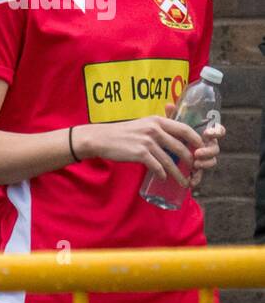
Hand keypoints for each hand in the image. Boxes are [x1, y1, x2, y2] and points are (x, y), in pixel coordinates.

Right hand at [76, 114, 204, 185]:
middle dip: (190, 160)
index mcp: (157, 121)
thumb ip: (158, 129)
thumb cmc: (121, 133)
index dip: (196, 140)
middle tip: (195, 169)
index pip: (184, 128)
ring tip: (184, 181)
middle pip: (180, 146)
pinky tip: (164, 178)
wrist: (101, 138)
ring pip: (170, 160)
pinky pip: (157, 166)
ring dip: (178, 173)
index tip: (201, 149)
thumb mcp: (142, 124)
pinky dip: (162, 173)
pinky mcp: (139, 153)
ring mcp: (147, 141)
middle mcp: (154, 129)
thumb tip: (175, 140)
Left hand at [165, 102, 224, 188]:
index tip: (207, 133)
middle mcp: (206, 146)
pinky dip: (197, 179)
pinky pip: (200, 175)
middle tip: (197, 153)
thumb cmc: (168, 136)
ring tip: (195, 165)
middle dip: (208, 151)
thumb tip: (169, 105)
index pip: (218, 131)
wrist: (160, 152)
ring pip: (211, 162)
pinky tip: (191, 182)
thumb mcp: (169, 126)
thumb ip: (171, 117)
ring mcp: (202, 159)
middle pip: (215, 148)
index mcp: (203, 134)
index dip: (217, 132)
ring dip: (205, 164)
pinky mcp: (195, 170)